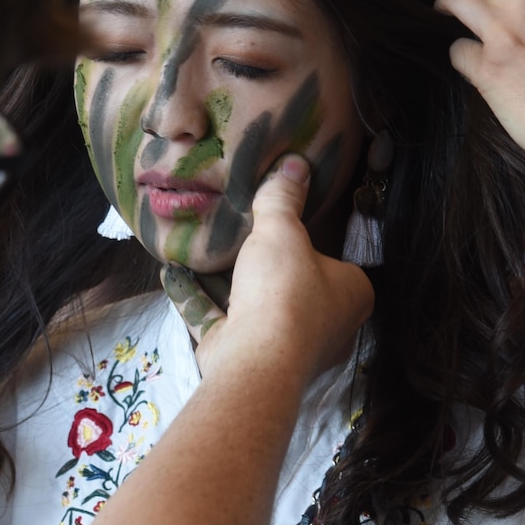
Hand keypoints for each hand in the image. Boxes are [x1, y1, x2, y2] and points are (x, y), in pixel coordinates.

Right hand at [196, 155, 372, 386]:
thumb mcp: (282, 232)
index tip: (285, 228)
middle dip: (262, 267)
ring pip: (253, 308)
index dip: (312, 245)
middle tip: (239, 236)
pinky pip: (221, 323)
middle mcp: (326, 327)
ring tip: (200, 250)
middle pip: (292, 287)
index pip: (337, 264)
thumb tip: (296, 163)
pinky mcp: (247, 359)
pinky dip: (197, 299)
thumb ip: (283, 199)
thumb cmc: (284, 292)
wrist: (256, 361)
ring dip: (223, 283)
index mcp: (352, 296)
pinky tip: (172, 274)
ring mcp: (285, 348)